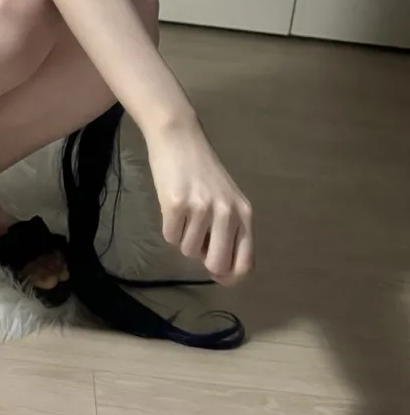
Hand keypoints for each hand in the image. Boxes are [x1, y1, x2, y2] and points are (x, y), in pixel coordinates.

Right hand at [146, 120, 253, 285]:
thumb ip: (229, 231)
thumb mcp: (226, 200)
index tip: (218, 276)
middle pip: (217, 265)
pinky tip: (172, 206)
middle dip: (203, 261)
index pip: (245, 264)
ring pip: (188, 251)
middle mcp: (227, 213)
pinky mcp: (176, 203)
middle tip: (196, 240)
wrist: (179, 137)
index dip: (230, 277)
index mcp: (244, 214)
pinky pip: (170, 237)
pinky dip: (168, 227)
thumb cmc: (202, 170)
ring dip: (183, 237)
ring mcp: (202, 208)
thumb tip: (218, 270)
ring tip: (185, 211)